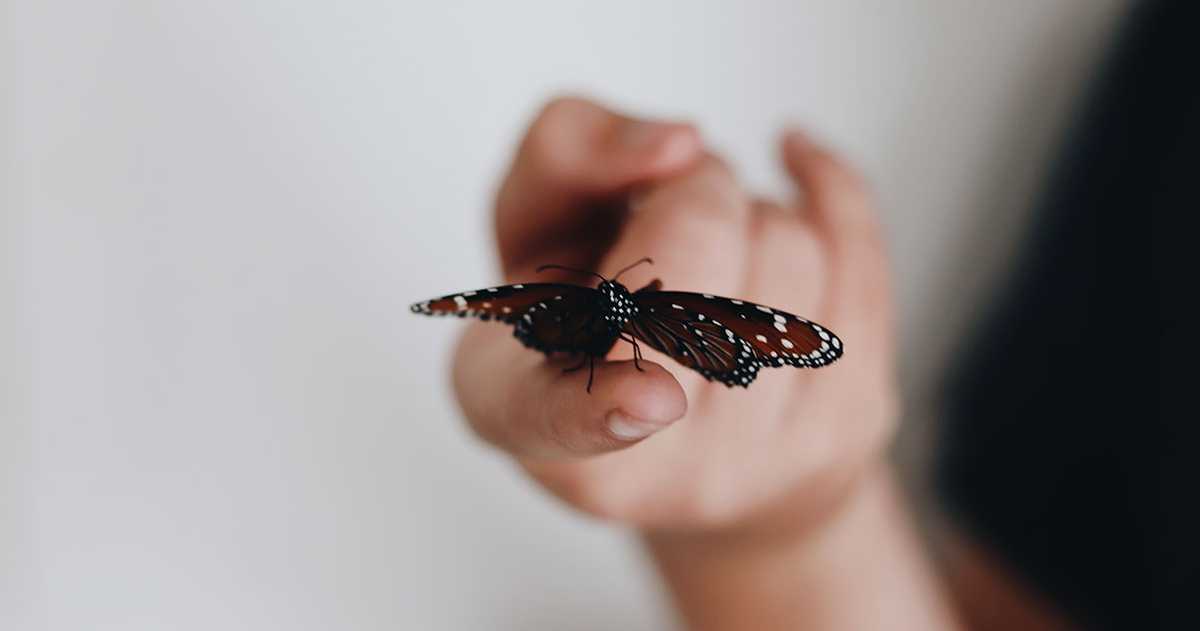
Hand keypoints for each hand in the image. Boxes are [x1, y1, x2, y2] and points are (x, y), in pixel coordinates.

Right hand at [452, 96, 897, 532]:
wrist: (687, 427)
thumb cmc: (591, 312)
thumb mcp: (530, 220)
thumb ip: (565, 153)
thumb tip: (681, 147)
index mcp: (525, 412)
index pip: (558, 416)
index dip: (604, 408)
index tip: (651, 399)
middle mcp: (642, 467)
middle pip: (699, 243)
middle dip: (691, 188)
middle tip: (664, 209)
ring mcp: (755, 461)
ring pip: (786, 243)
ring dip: (750, 211)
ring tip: (713, 251)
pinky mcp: (847, 427)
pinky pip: (862, 253)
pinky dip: (828, 185)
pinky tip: (797, 167)